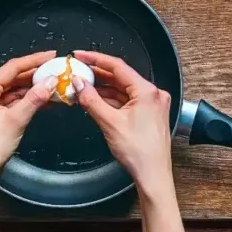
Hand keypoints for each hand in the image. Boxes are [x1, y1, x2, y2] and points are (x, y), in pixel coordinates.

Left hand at [0, 51, 56, 189]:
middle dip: (33, 76)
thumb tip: (50, 82)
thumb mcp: (16, 120)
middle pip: (11, 78)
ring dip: (29, 89)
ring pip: (9, 91)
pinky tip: (38, 101)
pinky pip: (6, 102)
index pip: (12, 67)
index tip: (51, 56)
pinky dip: (22, 101)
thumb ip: (35, 98)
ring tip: (51, 87)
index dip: (34, 60)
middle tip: (54, 71)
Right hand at [73, 51, 172, 195]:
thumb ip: (92, 100)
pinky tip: (95, 99)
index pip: (118, 66)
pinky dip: (110, 99)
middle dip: (97, 74)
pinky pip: (126, 100)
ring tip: (82, 84)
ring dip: (103, 87)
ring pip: (122, 89)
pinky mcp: (148, 114)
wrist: (153, 176)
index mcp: (147, 91)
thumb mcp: (110, 123)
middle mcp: (153, 94)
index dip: (96, 59)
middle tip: (77, 69)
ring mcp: (152, 104)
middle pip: (120, 77)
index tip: (80, 55)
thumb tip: (79, 83)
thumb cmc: (139, 153)